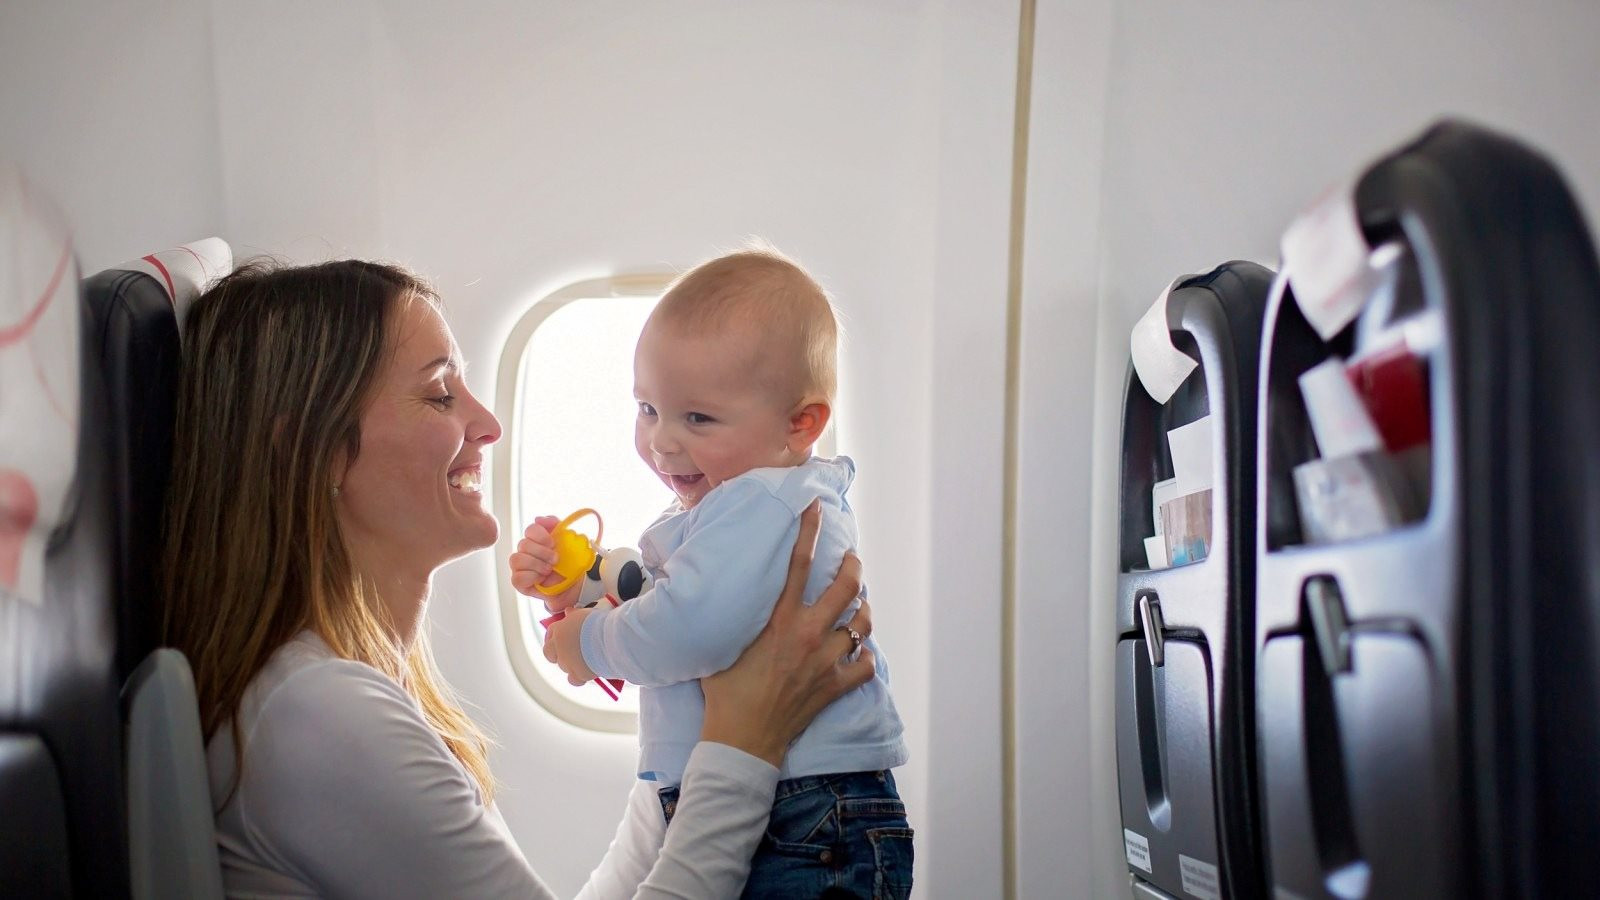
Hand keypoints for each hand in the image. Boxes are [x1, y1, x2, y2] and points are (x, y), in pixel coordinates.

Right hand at [510, 516, 582, 610]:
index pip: (530, 529)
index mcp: (536, 539)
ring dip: (536, 564)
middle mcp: (525, 551)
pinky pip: (517, 577)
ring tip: (548, 570)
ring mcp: (519, 566)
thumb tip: (539, 519)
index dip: (541, 536)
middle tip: (555, 560)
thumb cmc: (568, 562)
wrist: (572, 584)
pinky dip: (531, 577)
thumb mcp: (567, 541)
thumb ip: (555, 525)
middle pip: (523, 544)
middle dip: (542, 552)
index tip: (553, 543)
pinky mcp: (519, 581)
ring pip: (517, 559)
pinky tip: (541, 578)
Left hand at [543, 607, 597, 684]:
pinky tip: (586, 673)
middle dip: (557, 653)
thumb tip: (568, 612)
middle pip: (550, 653)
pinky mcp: (577, 674)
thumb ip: (574, 615)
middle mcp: (559, 646)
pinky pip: (574, 679)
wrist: (610, 638)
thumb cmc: (599, 623)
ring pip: (563, 666)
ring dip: (571, 663)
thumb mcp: (585, 613)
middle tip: (570, 651)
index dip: (555, 636)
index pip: (551, 633)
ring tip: (586, 659)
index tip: (561, 637)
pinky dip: (579, 677)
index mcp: (560, 629)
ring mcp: (567, 662)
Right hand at [699, 499, 872, 766]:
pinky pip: (864, 665)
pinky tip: (858, 653)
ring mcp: (825, 661)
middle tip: (850, 560)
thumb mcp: (719, 646)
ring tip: (858, 605)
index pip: (799, 563)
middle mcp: (808, 634)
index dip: (809, 530)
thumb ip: (727, 618)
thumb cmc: (725, 695)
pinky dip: (864, 657)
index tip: (816, 507)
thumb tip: (708, 592)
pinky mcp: (834, 687)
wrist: (742, 740)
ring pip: (862, 624)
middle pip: (847, 587)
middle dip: (853, 567)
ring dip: (862, 611)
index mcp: (779, 620)